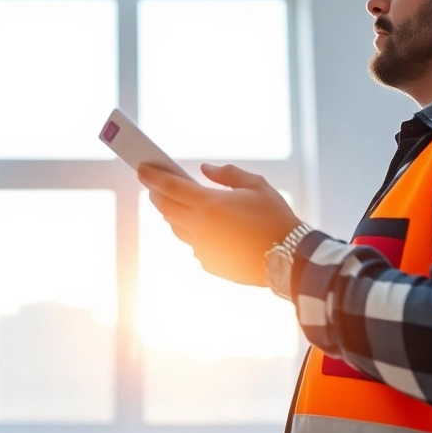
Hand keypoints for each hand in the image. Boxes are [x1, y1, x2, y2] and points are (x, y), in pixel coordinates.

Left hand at [138, 162, 301, 286]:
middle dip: (157, 194)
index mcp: (210, 205)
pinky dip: (194, 233)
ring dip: (173, 214)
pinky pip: (194, 245)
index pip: (170, 187)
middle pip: (167, 208)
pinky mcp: (210, 264)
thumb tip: (205, 169)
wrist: (290, 259)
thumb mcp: (257, 186)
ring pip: (177, 228)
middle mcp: (200, 228)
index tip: (141, 168)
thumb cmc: (275, 217)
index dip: (153, 176)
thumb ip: (227, 174)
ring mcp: (203, 248)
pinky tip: (204, 227)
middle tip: (154, 185)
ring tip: (176, 203)